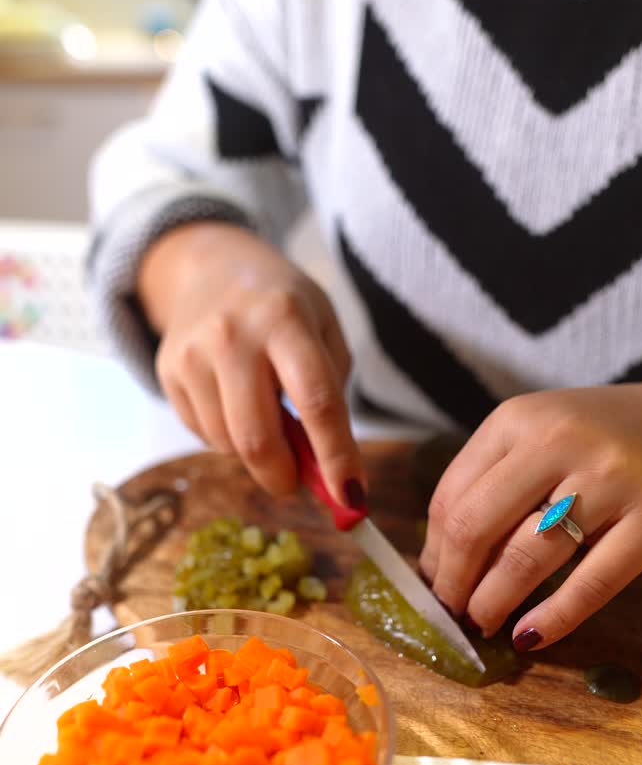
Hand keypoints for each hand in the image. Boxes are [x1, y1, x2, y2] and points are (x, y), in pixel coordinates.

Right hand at [139, 222, 364, 503]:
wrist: (210, 267)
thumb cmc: (283, 305)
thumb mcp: (323, 328)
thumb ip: (330, 394)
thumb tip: (328, 473)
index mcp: (285, 318)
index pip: (316, 401)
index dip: (336, 455)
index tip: (351, 496)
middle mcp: (233, 335)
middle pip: (258, 437)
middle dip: (283, 476)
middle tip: (297, 483)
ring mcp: (193, 353)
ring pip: (228, 443)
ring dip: (254, 452)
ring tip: (265, 416)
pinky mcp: (167, 370)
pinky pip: (202, 432)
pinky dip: (227, 436)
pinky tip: (234, 401)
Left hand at [419, 376, 641, 650]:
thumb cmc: (603, 437)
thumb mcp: (540, 435)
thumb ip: (492, 482)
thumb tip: (438, 563)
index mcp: (518, 419)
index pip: (451, 496)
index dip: (434, 552)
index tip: (434, 584)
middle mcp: (558, 440)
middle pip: (476, 527)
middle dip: (454, 582)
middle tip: (454, 612)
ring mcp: (610, 478)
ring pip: (528, 556)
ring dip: (494, 602)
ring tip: (485, 623)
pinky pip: (592, 582)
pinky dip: (554, 618)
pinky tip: (532, 635)